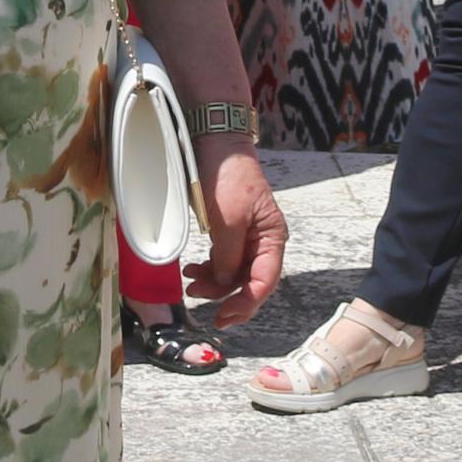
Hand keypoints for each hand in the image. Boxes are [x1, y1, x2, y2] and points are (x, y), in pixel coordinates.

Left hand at [193, 143, 287, 327]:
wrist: (215, 145)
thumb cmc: (229, 177)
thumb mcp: (229, 219)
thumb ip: (229, 256)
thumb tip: (226, 283)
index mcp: (272, 239)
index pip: (265, 282)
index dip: (246, 303)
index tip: (225, 316)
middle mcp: (263, 242)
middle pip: (248, 282)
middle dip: (224, 294)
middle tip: (197, 297)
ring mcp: (246, 238)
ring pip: (233, 274)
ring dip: (213, 282)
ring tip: (190, 280)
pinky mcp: (229, 233)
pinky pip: (222, 261)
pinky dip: (208, 268)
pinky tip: (192, 269)